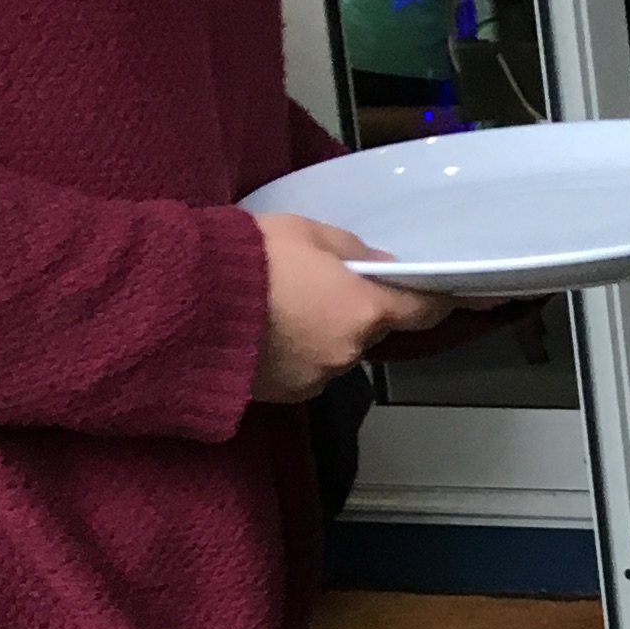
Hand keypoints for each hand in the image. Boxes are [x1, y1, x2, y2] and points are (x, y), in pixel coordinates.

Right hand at [250, 211, 450, 402]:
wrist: (180, 304)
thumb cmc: (248, 258)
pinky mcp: (282, 395)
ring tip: (273, 308)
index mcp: (364, 310)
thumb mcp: (306, 233)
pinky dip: (289, 354)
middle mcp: (349, 353)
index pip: (423, 310)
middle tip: (314, 286)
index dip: (436, 300)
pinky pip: (300, 370)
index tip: (450, 296)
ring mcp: (315, 378)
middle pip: (367, 330)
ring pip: (332, 352)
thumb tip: (380, 267)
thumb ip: (352, 252)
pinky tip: (258, 333)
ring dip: (317, 334)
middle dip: (351, 312)